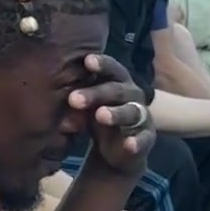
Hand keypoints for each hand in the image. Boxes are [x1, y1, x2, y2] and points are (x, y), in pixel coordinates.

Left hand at [69, 53, 153, 178]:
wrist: (118, 149)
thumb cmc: (100, 116)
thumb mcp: (87, 107)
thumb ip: (78, 100)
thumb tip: (61, 100)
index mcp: (117, 81)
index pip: (110, 69)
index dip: (101, 64)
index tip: (87, 61)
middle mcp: (132, 94)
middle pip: (116, 90)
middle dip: (96, 94)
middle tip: (74, 99)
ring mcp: (142, 115)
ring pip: (131, 111)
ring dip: (116, 113)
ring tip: (101, 116)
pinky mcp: (147, 137)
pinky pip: (143, 139)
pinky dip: (137, 142)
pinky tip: (129, 145)